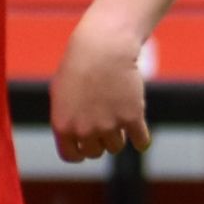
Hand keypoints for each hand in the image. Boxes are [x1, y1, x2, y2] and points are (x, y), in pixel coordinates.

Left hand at [51, 21, 148, 161]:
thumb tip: (74, 139)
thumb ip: (67, 119)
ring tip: (117, 117)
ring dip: (117, 135)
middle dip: (99, 140)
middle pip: (96, 152)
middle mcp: (85, 130)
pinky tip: (140, 137)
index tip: (86, 147)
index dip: (79, 152)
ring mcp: (109, 126)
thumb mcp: (61, 93)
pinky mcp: (132, 118)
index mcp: (64, 126)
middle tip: (103, 123)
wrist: (103, 47)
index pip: (71, 156)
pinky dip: (141, 140)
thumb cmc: (79, 64)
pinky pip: (140, 141)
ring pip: (116, 146)